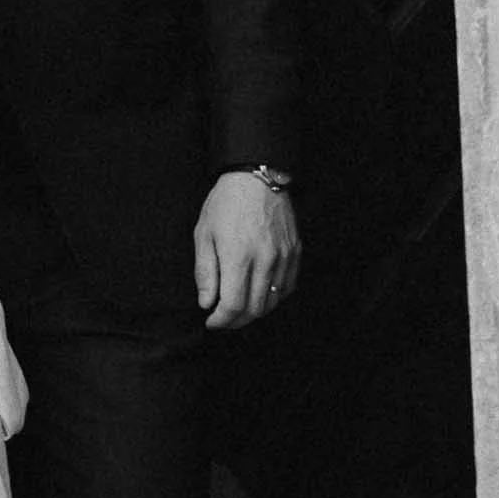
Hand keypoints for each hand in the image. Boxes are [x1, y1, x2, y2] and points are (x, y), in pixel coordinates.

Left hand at [193, 171, 300, 329]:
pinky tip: (258, 293)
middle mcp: (264, 260)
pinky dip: (273, 297)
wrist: (257, 177)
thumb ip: (205, 271)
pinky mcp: (295, 252)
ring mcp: (283, 257)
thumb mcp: (204, 233)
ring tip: (239, 307)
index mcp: (237, 256)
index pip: (233, 305)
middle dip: (236, 321)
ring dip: (254, 311)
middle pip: (254, 309)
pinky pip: (287, 288)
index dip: (221, 320)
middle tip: (223, 318)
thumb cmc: (226, 202)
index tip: (211, 321)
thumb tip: (206, 303)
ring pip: (272, 301)